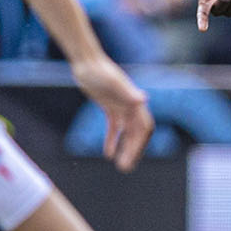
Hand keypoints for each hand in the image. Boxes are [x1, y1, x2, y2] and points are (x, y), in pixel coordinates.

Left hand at [72, 56, 153, 171]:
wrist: (86, 62)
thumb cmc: (99, 70)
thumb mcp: (113, 82)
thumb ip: (128, 91)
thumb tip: (144, 99)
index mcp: (135, 102)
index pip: (144, 127)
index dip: (140, 143)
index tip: (132, 158)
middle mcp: (131, 106)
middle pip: (137, 133)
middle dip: (133, 151)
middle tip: (125, 168)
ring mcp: (121, 106)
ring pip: (127, 133)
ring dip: (125, 148)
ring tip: (120, 165)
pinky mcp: (110, 107)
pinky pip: (114, 127)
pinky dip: (112, 140)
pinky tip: (108, 154)